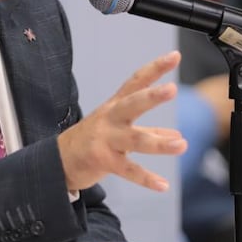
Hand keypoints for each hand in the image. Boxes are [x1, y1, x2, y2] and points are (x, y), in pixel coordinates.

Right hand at [57, 51, 185, 191]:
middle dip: (151, 96)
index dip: (156, 68)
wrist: (59, 160)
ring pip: (135, 139)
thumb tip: (177, 135)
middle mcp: (110, 118)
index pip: (137, 82)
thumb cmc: (93, 139)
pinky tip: (163, 185)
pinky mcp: (102, 160)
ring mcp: (105, 139)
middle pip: (132, 104)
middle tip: (172, 89)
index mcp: (116, 106)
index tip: (175, 56)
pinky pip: (128, 169)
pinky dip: (146, 178)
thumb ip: (150, 131)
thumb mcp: (120, 129)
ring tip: (182, 145)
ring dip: (159, 143)